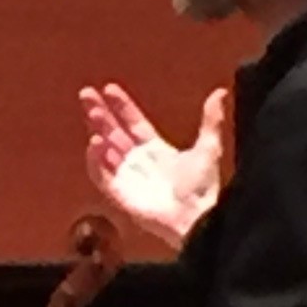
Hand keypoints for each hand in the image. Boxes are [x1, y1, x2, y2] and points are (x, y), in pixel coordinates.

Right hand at [81, 82, 226, 246]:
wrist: (196, 217)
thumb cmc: (202, 189)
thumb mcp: (208, 148)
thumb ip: (210, 120)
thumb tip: (219, 94)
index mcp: (156, 150)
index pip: (133, 123)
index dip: (121, 106)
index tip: (110, 89)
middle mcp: (138, 161)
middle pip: (112, 131)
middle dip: (99, 112)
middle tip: (86, 93)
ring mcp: (126, 177)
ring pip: (104, 149)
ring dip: (97, 130)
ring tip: (93, 112)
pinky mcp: (118, 193)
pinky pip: (100, 174)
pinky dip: (95, 159)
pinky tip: (95, 142)